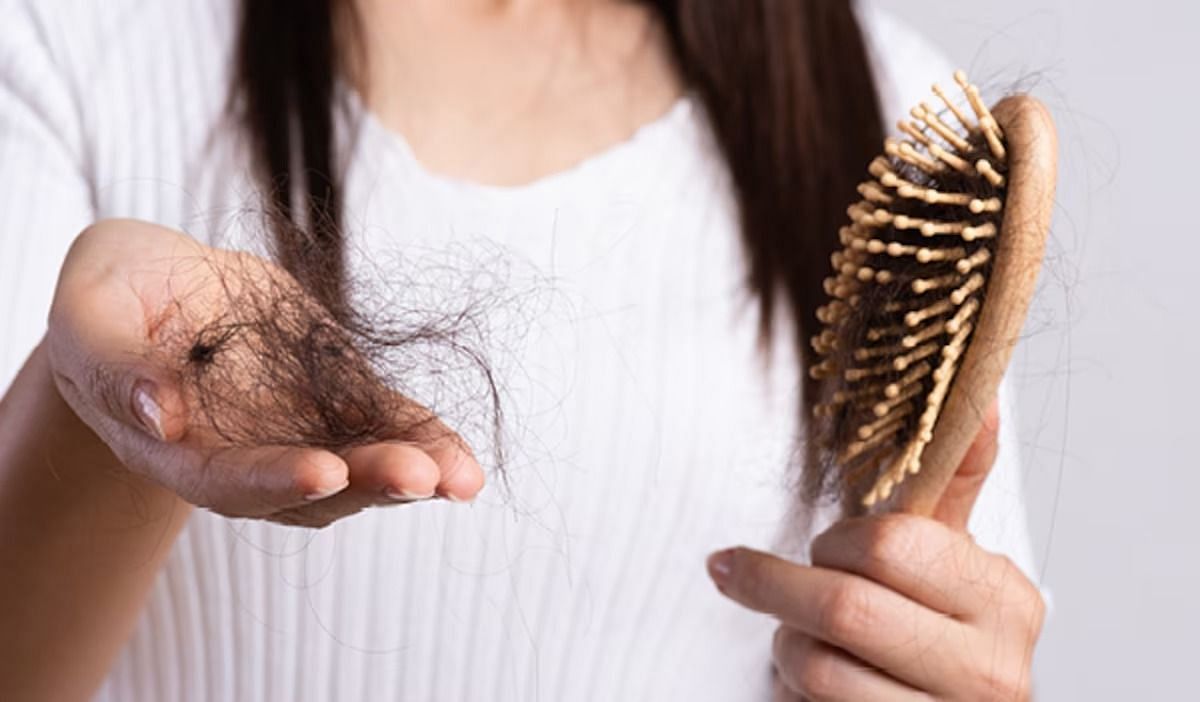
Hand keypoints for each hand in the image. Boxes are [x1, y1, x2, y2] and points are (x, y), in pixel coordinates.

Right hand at [45, 219, 483, 526]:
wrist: (158, 287)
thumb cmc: (111, 298)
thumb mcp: (90, 313)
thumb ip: (113, 365)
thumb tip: (154, 415)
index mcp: (174, 447)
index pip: (226, 478)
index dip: (274, 479)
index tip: (325, 471)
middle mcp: (244, 455)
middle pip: (309, 488)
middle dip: (367, 483)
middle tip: (420, 476)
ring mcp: (298, 431)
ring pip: (360, 467)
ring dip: (412, 473)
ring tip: (461, 476)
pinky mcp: (337, 398)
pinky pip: (387, 425)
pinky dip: (426, 439)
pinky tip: (464, 460)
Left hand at [706, 402, 1044, 700]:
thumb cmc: (934, 623)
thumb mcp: (950, 552)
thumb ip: (956, 477)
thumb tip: (981, 390)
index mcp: (1005, 598)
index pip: (892, 545)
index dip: (835, 541)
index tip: (822, 544)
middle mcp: (992, 669)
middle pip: (846, 608)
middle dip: (777, 585)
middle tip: (747, 574)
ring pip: (819, 668)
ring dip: (784, 643)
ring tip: (793, 635)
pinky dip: (791, 691)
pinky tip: (807, 679)